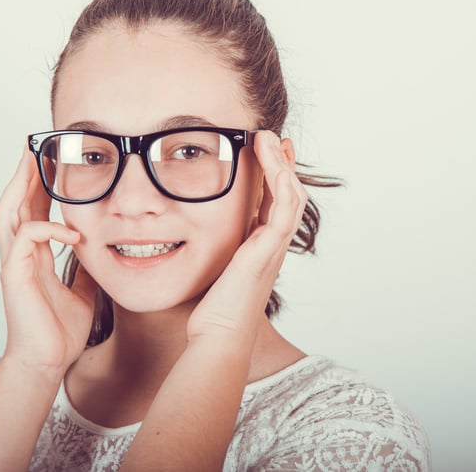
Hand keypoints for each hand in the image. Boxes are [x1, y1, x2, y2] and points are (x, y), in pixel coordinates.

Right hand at [0, 147, 96, 380]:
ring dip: (20, 185)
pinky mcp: (14, 274)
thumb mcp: (82, 289)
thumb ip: (84, 266)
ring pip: (8, 212)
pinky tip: (71, 231)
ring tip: (33, 161)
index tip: (51, 159)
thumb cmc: (58, 330)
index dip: (39, 183)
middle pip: (13, 201)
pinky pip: (26, 238)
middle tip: (36, 147)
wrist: (47, 361)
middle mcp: (19, 253)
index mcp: (33, 254)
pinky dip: (48, 228)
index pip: (32, 208)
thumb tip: (99, 249)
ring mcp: (14, 262)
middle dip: (23, 172)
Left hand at [187, 131, 307, 341]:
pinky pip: (283, 209)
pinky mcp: (267, 251)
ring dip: (280, 164)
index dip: (272, 178)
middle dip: (282, 164)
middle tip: (274, 138)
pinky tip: (271, 161)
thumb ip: (209, 251)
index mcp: (258, 249)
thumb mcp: (210, 270)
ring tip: (268, 138)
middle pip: (287, 195)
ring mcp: (273, 248)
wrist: (217, 337)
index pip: (271, 204)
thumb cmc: (211, 313)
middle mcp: (271, 246)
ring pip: (289, 196)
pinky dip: (280, 181)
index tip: (266, 153)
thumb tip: (185, 236)